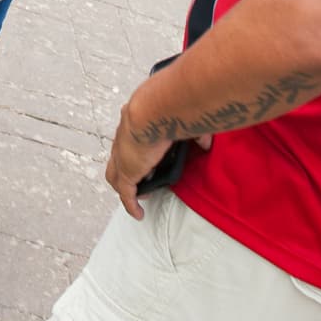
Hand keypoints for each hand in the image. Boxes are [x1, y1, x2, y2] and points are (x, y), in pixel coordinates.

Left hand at [105, 101, 212, 218]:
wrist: (154, 110)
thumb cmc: (169, 106)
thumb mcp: (185, 118)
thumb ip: (195, 132)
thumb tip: (204, 143)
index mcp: (135, 120)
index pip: (133, 136)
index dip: (140, 147)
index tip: (152, 156)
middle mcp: (124, 138)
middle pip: (121, 156)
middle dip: (131, 166)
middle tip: (147, 175)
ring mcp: (122, 156)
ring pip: (116, 174)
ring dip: (127, 185)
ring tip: (142, 193)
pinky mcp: (126, 173)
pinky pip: (126, 194)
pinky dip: (131, 205)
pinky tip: (138, 214)